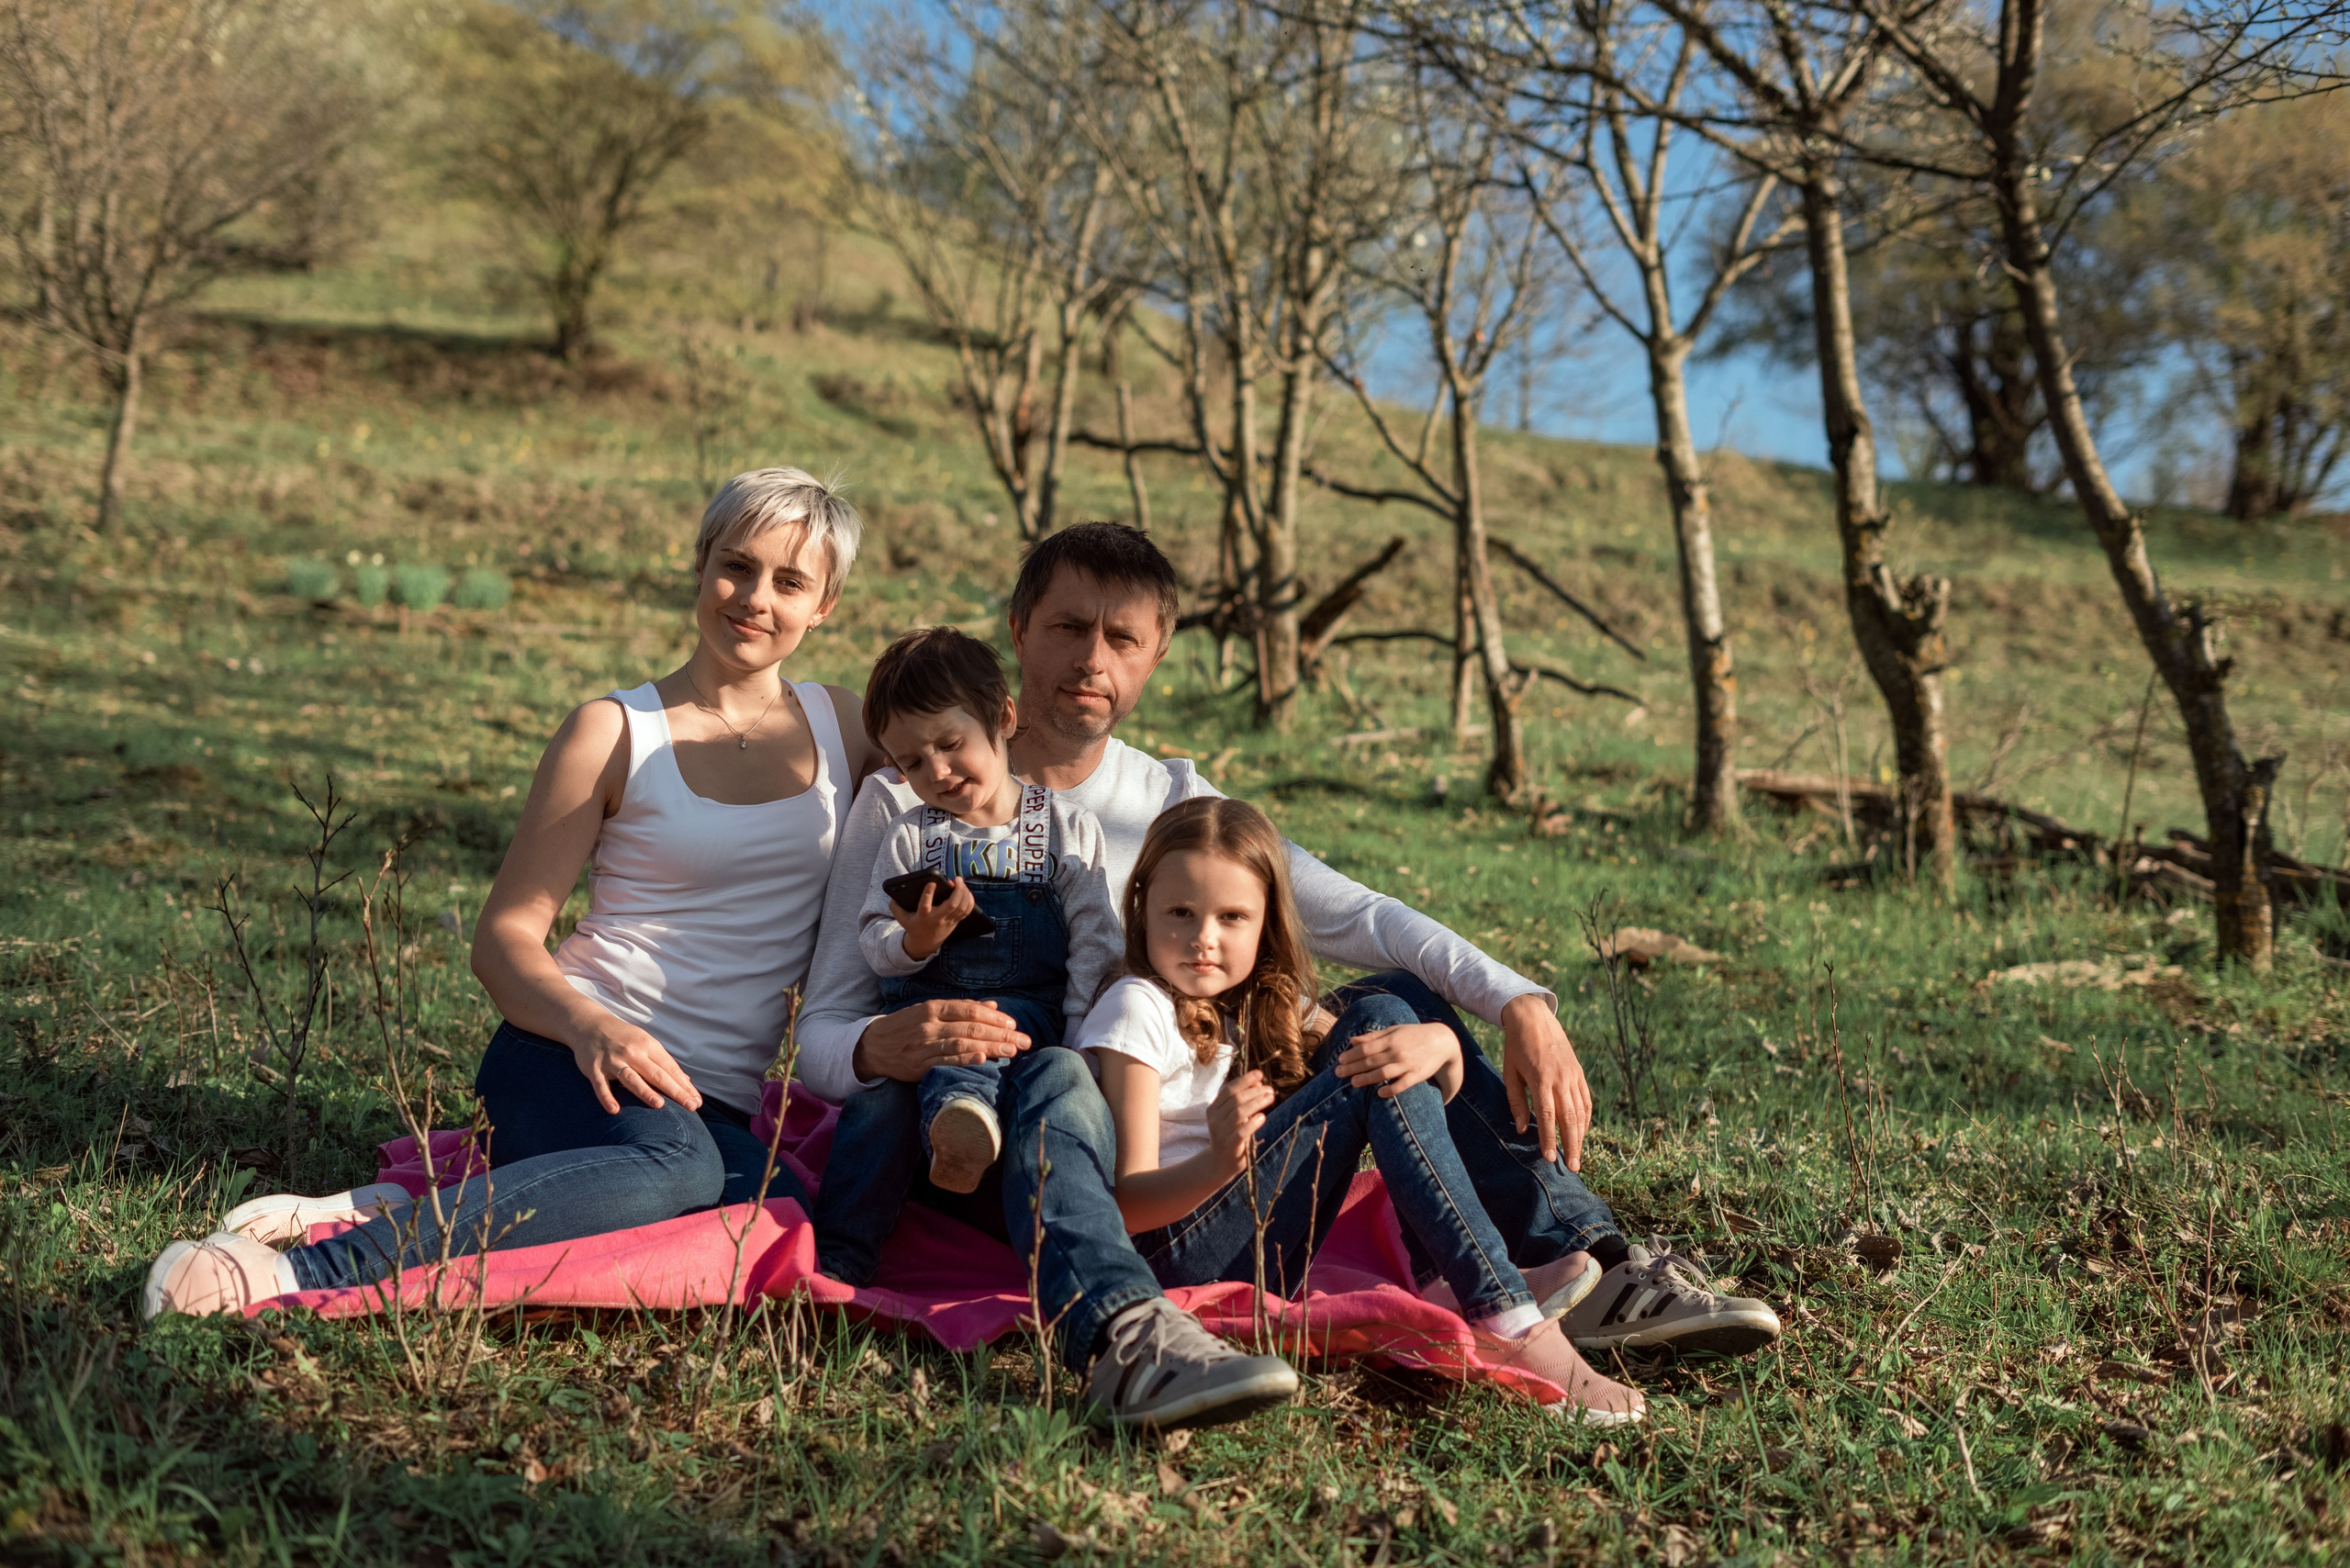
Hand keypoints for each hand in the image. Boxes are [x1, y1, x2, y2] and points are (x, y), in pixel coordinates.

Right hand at [571, 1019, 699, 1114]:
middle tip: (690, 1106)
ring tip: (659, 1105)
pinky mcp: (594, 1068)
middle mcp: (632, 1052)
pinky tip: (615, 1110)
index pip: (670, 1068)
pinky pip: (600, 1085)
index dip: (684, 1086)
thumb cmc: (623, 1038)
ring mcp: (612, 1060)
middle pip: (656, 1074)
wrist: (588, 1025)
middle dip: (674, 1091)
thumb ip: (663, 1063)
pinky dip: (606, 1097)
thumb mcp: (646, 1044)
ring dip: (644, 1091)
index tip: (696, 1102)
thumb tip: (685, 1081)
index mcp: (648, 1046)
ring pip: (631, 1078)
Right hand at [851, 998, 1030, 1083]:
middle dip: (1001, 1034)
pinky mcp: (919, 1065)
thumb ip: (962, 1008)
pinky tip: (982, 1059)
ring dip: (990, 1047)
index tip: (1013, 1024)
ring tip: (1012, 1051)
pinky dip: (965, 1060)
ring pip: (962, 1044)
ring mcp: (924, 1045)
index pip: (970, 1010)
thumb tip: (993, 1005)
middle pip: (971, 1027)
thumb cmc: (907, 1026)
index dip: (994, 1016)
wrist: (873, 1046)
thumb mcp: (930, 1011)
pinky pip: (945, 1061)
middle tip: (1024, 1041)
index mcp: (933, 1008)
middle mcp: (930, 1024)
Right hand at [893, 877, 977, 960]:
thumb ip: (896, 908)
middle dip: (957, 891)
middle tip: (957, 879)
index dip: (928, 893)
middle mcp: (937, 918)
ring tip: (961, 882)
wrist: (925, 943)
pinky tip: (967, 892)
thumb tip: (892, 897)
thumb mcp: (902, 919)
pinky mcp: (955, 922)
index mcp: (923, 917)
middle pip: (951, 905)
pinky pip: (966, 911)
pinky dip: (969, 901)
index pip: (925, 905)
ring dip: (964, 894)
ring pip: (961, 907)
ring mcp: (948, 921)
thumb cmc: (914, 926)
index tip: (931, 882)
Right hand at [1206, 1069, 1273, 1175]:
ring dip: (1256, 1102)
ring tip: (1270, 1097)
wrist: (1219, 1163)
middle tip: (1270, 1089)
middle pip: (1235, 1099)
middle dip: (1254, 1091)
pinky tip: (1263, 1117)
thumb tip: (1259, 1083)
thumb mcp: (1233, 1117)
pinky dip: (1252, 1123)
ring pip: (1238, 1112)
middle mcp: (1215, 1119)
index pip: (1229, 1089)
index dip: (1245, 1080)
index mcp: (1214, 1108)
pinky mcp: (1230, 1145)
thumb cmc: (1230, 1135)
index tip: (1259, 1074)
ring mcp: (1221, 1132)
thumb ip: (1243, 1101)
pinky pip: (1241, 1132)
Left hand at [1334, 1021, 1459, 1099]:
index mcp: (1390, 1039)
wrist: (1442, 1041)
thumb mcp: (1394, 1030)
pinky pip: (1402, 1085)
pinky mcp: (1417, 1075)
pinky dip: (1391, 1090)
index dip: (1351, 1054)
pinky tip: (1380, 1094)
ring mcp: (1407, 1064)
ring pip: (1383, 1073)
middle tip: (1338, 1073)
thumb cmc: (1414, 1034)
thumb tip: (1352, 1040)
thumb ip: (1373, 1036)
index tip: (1340, 1060)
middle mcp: (1397, 1051)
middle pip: (1370, 1061)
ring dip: (1366, 1079)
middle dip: (1352, 1067)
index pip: (1366, 1048)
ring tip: (1353, 1083)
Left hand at [1500, 993, 1591, 1169]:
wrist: (1534, 1018)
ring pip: (1581, 1111)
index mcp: (1541, 1078)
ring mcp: (1573, 1075)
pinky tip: (1582, 1132)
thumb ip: (1515, 1101)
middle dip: (1571, 1145)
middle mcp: (1560, 1078)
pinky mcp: (1579, 1073)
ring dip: (1581, 1136)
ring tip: (1578, 1156)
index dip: (1548, 1138)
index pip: (1546, 1115)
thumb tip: (1520, 1128)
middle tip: (1572, 1167)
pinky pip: (1586, 1099)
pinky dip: (1586, 1118)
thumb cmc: (1516, 1047)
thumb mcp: (1510, 1072)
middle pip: (1569, 1118)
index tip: (1550, 1158)